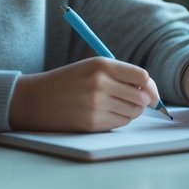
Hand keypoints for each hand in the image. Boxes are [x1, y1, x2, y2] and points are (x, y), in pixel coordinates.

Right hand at [9, 57, 163, 131]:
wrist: (36, 100)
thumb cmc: (67, 82)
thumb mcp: (91, 67)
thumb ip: (119, 75)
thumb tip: (149, 91)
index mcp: (101, 65)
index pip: (141, 77)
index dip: (150, 86)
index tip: (151, 93)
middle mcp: (100, 83)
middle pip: (140, 97)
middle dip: (142, 101)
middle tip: (132, 101)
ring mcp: (96, 104)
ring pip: (132, 112)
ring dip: (130, 111)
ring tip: (113, 106)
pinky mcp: (92, 123)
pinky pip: (120, 123)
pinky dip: (118, 120)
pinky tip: (104, 114)